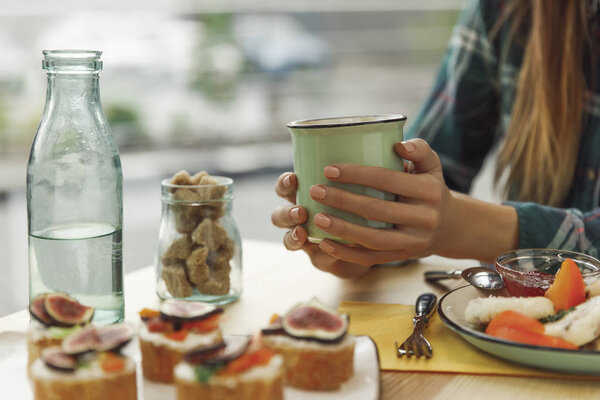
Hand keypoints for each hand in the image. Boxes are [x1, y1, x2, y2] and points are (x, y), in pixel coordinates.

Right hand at [271, 172, 371, 277]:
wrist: (373, 242)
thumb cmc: (361, 206)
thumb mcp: (357, 188)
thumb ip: (355, 176)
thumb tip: (365, 148)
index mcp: (304, 197)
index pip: (285, 188)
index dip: (284, 184)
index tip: (293, 178)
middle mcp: (301, 219)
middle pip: (279, 216)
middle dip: (287, 214)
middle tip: (301, 212)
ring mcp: (308, 240)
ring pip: (288, 239)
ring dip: (293, 235)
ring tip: (303, 232)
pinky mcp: (321, 258)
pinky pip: (316, 258)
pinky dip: (321, 253)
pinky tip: (325, 246)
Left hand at [309, 139, 455, 264]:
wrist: (449, 226)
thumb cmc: (430, 188)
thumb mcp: (432, 166)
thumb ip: (419, 150)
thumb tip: (398, 145)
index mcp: (428, 191)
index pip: (387, 180)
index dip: (356, 174)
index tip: (328, 169)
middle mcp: (424, 218)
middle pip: (376, 210)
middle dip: (342, 200)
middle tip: (315, 190)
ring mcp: (413, 241)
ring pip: (372, 239)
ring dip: (341, 229)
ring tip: (317, 217)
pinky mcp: (402, 256)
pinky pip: (371, 258)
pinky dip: (346, 253)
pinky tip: (324, 243)